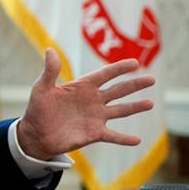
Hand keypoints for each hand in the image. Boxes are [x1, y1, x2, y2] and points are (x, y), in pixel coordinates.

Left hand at [16, 49, 155, 160]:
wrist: (36, 134)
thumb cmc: (38, 109)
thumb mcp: (42, 88)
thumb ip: (49, 71)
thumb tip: (50, 50)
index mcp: (83, 86)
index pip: (105, 74)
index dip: (119, 68)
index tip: (134, 63)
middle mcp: (93, 100)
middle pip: (118, 90)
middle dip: (134, 85)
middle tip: (151, 79)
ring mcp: (96, 117)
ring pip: (120, 110)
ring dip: (135, 107)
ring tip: (151, 103)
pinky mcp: (94, 134)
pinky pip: (113, 136)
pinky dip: (124, 139)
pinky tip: (138, 140)